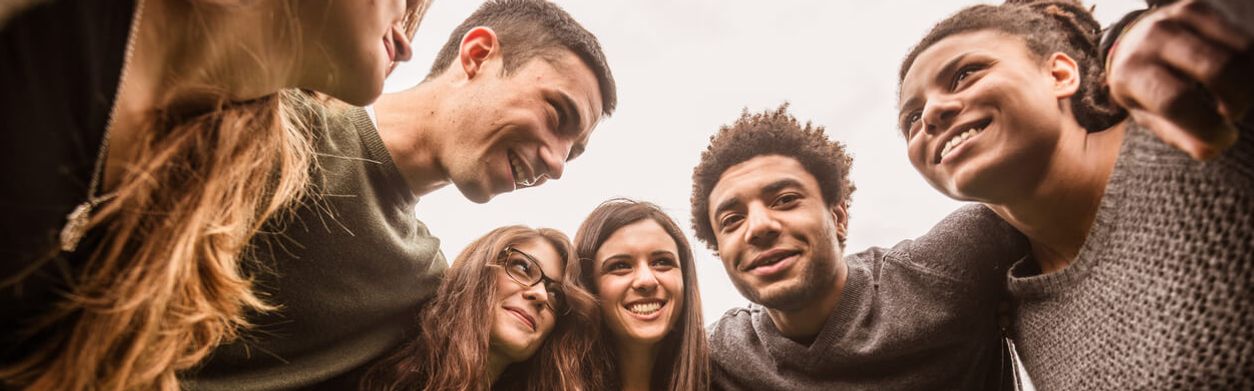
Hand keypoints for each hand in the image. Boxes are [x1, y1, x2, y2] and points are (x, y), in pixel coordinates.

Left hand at [1106, 0, 1252, 159]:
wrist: (1136, 38)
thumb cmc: (1148, 86)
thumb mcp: (1150, 115)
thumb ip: (1180, 135)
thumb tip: (1211, 147)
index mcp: (1132, 73)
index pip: (1176, 100)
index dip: (1207, 126)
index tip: (1223, 138)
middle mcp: (1153, 39)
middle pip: (1219, 69)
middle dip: (1237, 101)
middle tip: (1231, 114)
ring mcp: (1177, 18)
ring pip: (1240, 52)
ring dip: (1248, 84)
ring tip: (1234, 96)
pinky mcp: (1201, 7)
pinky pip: (1245, 40)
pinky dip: (1250, 66)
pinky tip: (1239, 78)